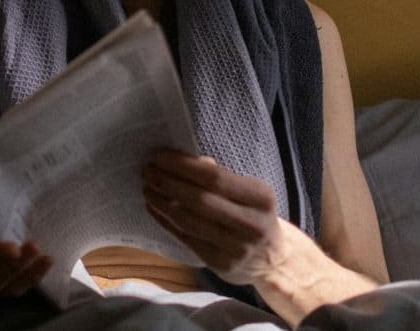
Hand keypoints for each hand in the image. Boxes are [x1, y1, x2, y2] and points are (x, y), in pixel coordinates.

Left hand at [142, 149, 288, 285]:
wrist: (272, 260)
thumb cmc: (255, 216)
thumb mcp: (249, 192)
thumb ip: (220, 177)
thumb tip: (182, 161)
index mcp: (260, 197)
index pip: (214, 178)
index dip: (183, 166)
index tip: (160, 156)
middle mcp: (250, 223)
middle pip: (199, 199)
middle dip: (168, 182)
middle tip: (147, 170)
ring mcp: (235, 247)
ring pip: (188, 221)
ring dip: (162, 202)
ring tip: (147, 188)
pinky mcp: (220, 264)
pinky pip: (185, 238)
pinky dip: (165, 221)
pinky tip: (154, 207)